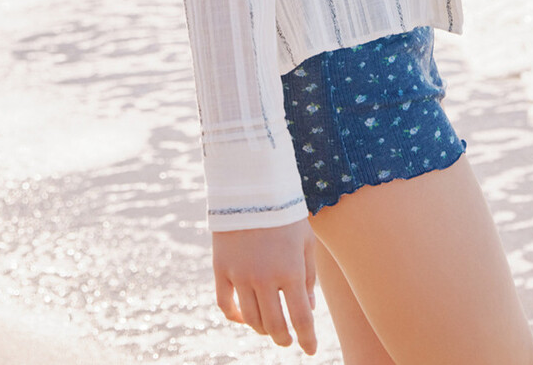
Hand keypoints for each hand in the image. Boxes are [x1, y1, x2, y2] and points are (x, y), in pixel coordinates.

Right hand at [213, 220, 317, 353]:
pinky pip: (226, 305)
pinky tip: (245, 318)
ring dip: (262, 330)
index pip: (301, 319)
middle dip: (284, 338)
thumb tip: (309, 308)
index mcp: (291, 271)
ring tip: (270, 329)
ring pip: (251, 319)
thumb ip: (309, 276)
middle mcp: (265, 278)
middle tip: (288, 341)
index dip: (307, 339)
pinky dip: (235, 317)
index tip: (310, 351)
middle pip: (275, 325)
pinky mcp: (221, 269)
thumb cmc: (285, 212)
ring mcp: (241, 275)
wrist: (252, 184)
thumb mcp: (306, 240)